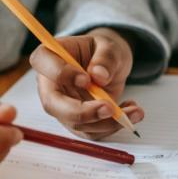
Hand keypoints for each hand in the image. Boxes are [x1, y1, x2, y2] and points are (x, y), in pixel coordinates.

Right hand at [29, 27, 144, 139]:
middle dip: (81, 112)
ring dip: (106, 122)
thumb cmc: (102, 52)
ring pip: (75, 123)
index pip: (43, 63)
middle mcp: (50, 84)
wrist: (109, 66)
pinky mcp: (76, 122)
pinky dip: (112, 127)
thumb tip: (99, 75)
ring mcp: (61, 106)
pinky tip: (129, 112)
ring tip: (135, 111)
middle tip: (110, 108)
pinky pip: (91, 132)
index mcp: (50, 56)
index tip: (86, 79)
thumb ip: (105, 57)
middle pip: (52, 104)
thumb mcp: (109, 46)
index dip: (61, 73)